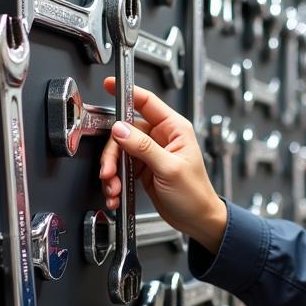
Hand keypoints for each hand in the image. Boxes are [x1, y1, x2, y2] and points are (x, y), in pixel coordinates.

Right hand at [98, 82, 227, 253]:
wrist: (197, 220)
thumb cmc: (195, 195)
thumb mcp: (169, 168)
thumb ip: (144, 147)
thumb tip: (121, 129)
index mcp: (174, 129)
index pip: (147, 101)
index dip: (126, 92)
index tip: (109, 85)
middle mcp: (161, 137)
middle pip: (124, 131)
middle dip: (113, 154)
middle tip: (109, 171)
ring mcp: (150, 153)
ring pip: (119, 152)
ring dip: (112, 171)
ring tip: (114, 188)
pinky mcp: (143, 169)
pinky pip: (121, 168)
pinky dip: (115, 181)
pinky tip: (117, 194)